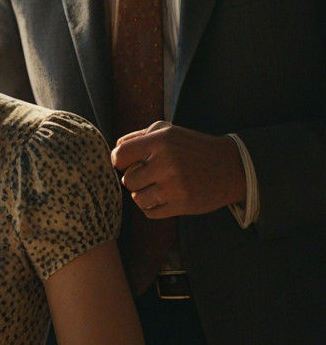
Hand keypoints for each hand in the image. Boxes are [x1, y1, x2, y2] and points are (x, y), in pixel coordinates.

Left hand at [111, 122, 246, 217]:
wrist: (231, 167)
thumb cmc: (194, 148)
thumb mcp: (169, 131)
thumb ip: (139, 137)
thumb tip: (115, 148)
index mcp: (161, 140)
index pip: (120, 155)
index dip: (119, 161)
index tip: (127, 163)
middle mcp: (167, 162)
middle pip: (127, 180)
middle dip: (135, 179)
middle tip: (149, 176)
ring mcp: (175, 185)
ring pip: (137, 198)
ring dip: (143, 195)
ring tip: (157, 187)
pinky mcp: (182, 204)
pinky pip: (150, 213)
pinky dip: (152, 207)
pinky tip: (164, 197)